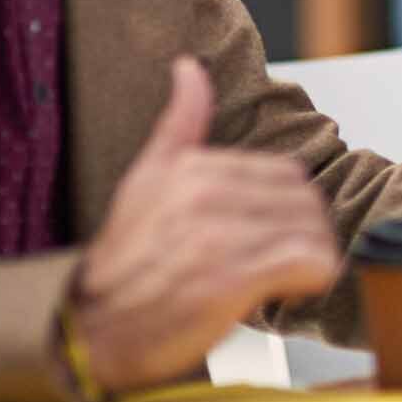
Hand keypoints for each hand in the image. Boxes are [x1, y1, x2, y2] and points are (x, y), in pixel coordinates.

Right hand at [70, 56, 338, 392]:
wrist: (87, 334)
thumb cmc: (123, 265)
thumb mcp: (144, 181)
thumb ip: (180, 124)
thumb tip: (189, 67)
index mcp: (192, 168)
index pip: (286, 173)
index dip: (288, 208)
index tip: (269, 234)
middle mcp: (204, 196)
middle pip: (305, 200)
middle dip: (305, 231)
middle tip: (284, 260)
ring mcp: (217, 237)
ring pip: (312, 230)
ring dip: (312, 257)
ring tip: (284, 278)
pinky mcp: (231, 280)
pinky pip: (310, 261)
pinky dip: (313, 277)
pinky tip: (290, 290)